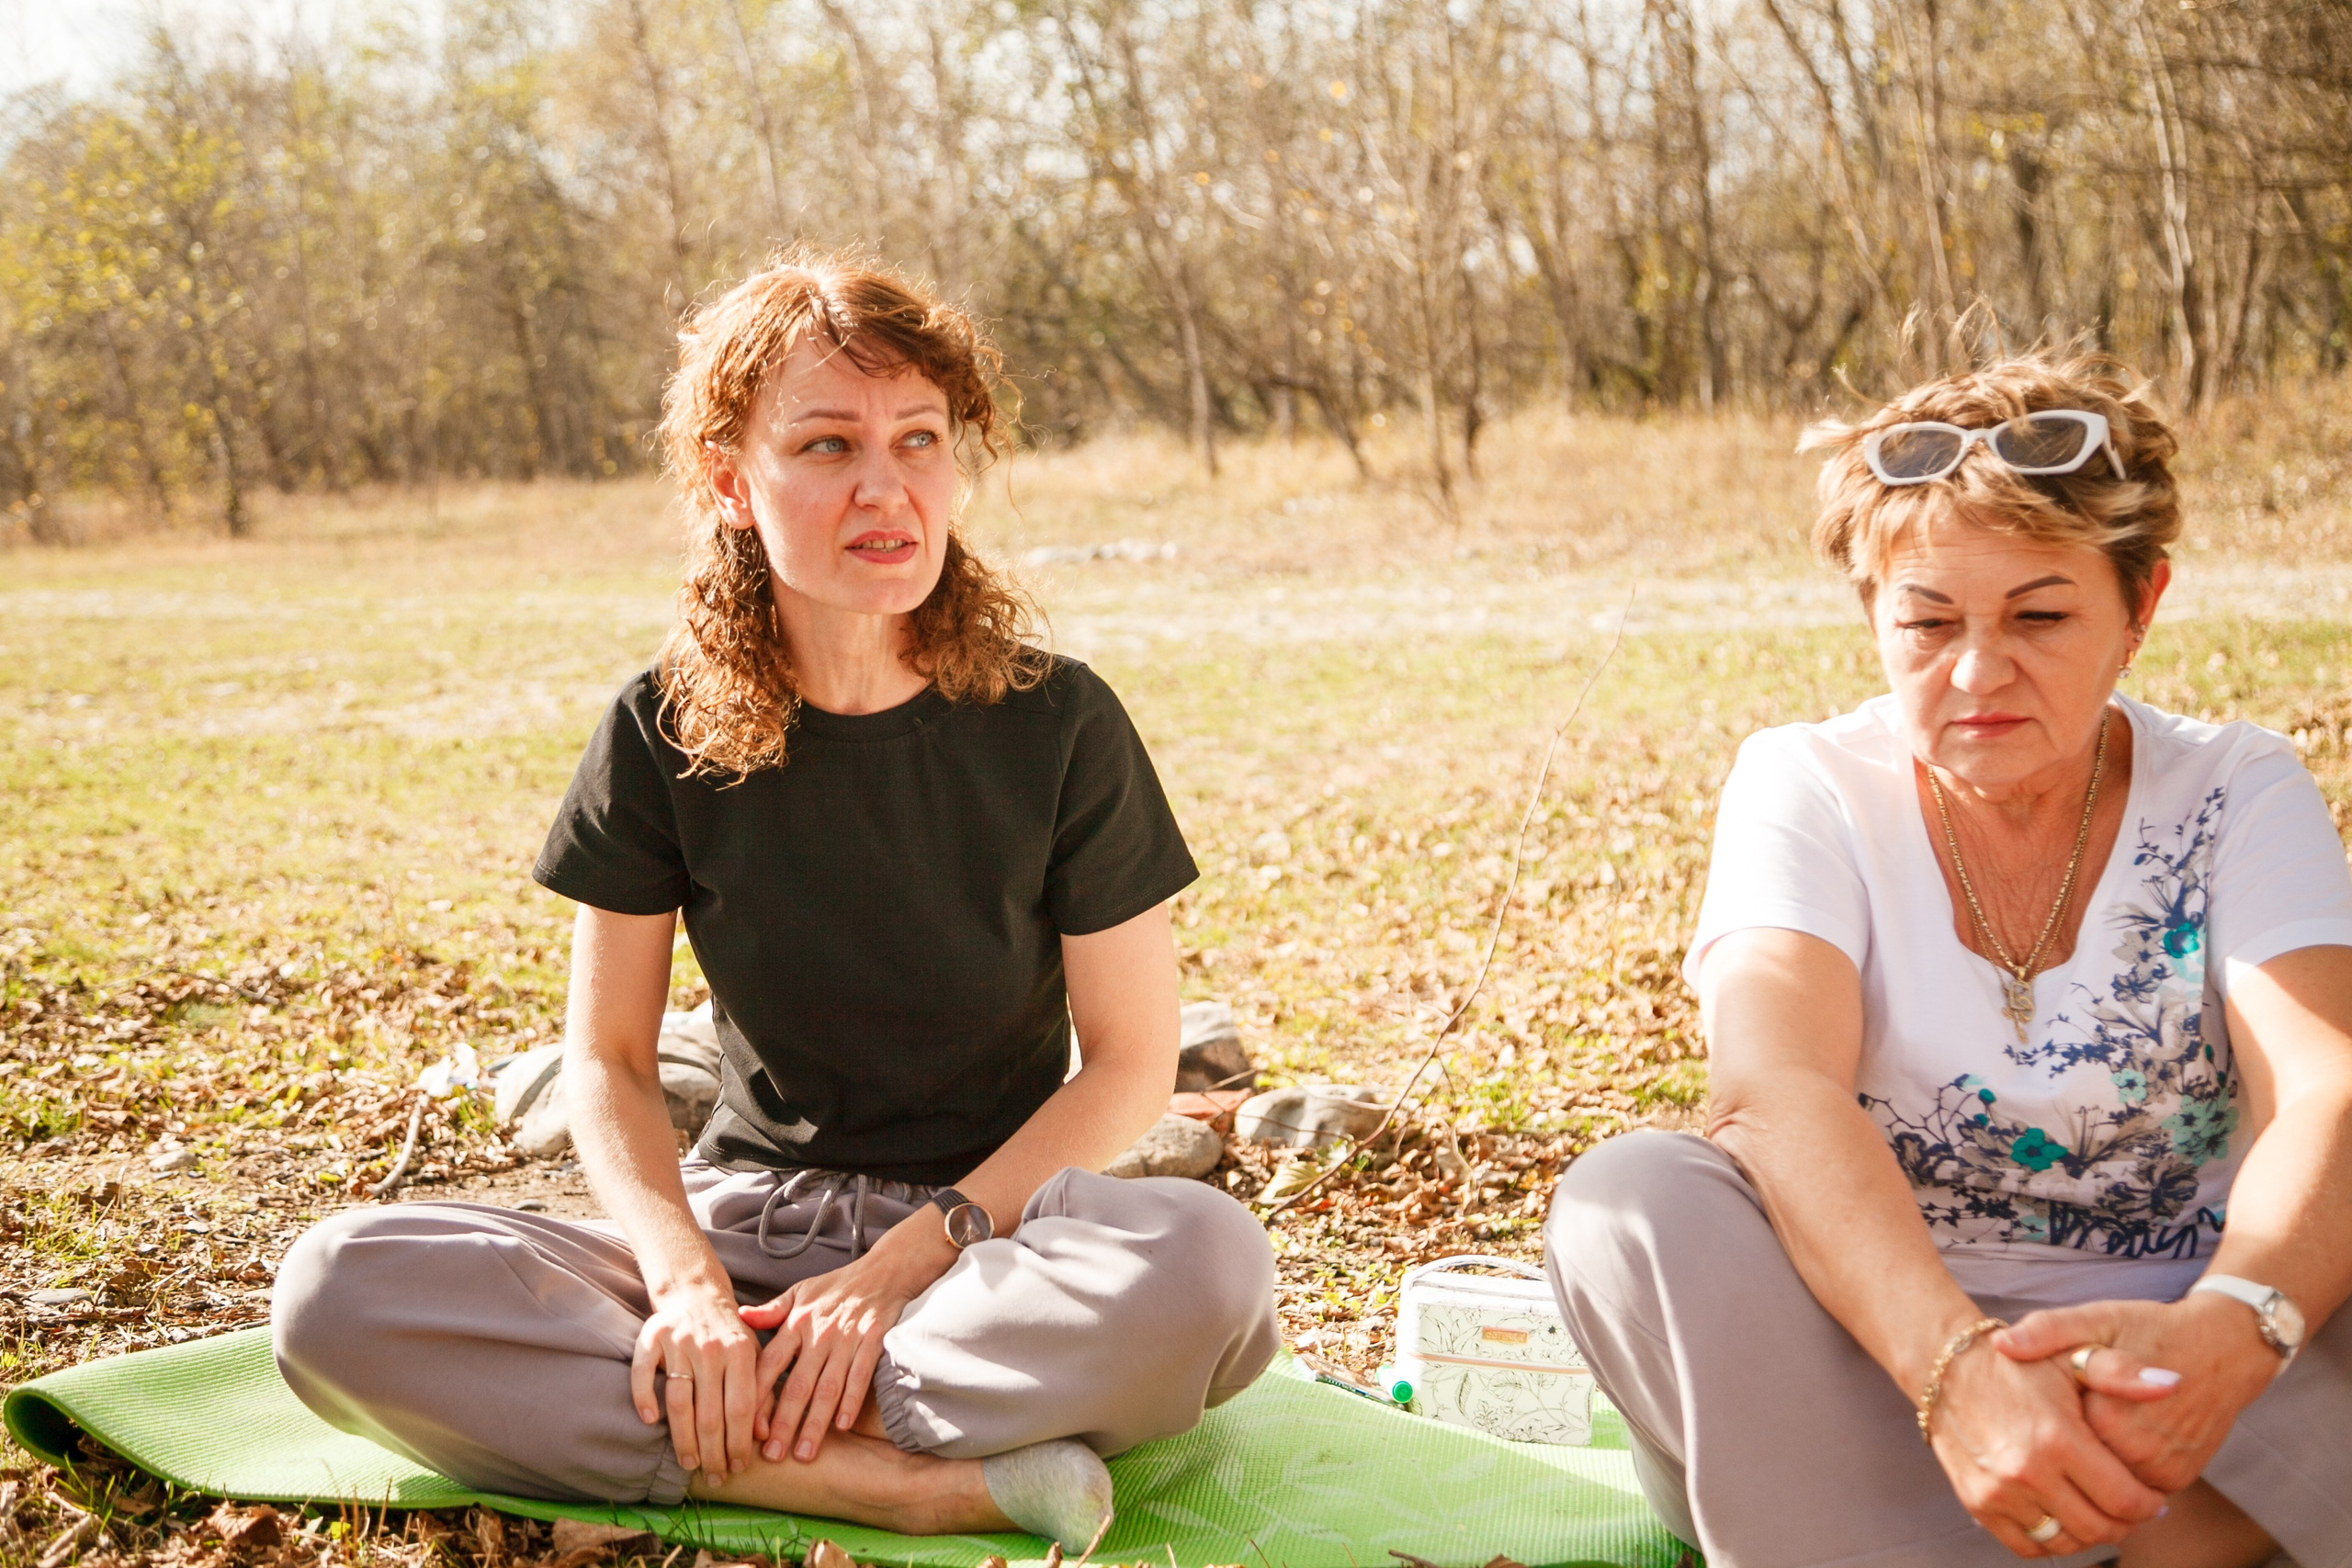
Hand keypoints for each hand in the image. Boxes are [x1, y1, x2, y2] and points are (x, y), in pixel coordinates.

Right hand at [630, 1278, 764, 1485]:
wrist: (697, 1294)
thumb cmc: (730, 1334)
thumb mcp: (755, 1355)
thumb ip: (763, 1393)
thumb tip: (761, 1436)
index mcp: (741, 1351)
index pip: (741, 1407)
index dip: (739, 1442)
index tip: (737, 1468)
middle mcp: (710, 1347)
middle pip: (710, 1413)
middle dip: (713, 1452)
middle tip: (714, 1478)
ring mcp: (679, 1342)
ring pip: (679, 1402)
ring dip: (683, 1439)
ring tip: (689, 1464)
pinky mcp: (650, 1337)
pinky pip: (643, 1373)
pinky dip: (644, 1398)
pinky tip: (651, 1422)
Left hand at [741, 1211, 957, 1462]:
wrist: (882, 1271)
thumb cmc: (835, 1287)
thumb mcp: (798, 1293)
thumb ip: (770, 1311)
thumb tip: (738, 1316)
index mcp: (795, 1323)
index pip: (770, 1365)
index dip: (758, 1397)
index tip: (748, 1428)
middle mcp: (818, 1333)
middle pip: (797, 1384)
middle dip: (784, 1423)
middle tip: (773, 1456)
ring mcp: (846, 1338)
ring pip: (827, 1387)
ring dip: (815, 1422)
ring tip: (804, 1453)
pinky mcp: (873, 1340)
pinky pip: (860, 1376)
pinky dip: (851, 1401)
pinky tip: (843, 1426)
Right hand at [1924, 1322, 2173, 1556]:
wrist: (1946, 1368)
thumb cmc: (2017, 1365)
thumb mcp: (2070, 1357)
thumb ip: (2124, 1372)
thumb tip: (2174, 1382)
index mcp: (2057, 1438)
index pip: (2124, 1499)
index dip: (2149, 1505)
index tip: (2154, 1498)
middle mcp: (2026, 1472)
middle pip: (2098, 1528)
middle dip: (2125, 1524)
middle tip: (2131, 1508)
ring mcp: (1999, 1492)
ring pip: (2065, 1542)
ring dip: (2090, 1534)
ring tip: (2097, 1511)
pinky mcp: (1978, 1503)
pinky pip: (2027, 1545)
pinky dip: (2051, 1539)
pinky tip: (2061, 1515)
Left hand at [1995, 1295, 2279, 1494]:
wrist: (2224, 1350)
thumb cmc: (2151, 1329)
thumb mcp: (2096, 1319)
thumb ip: (2048, 1331)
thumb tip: (2001, 1344)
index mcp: (2106, 1415)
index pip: (2051, 1437)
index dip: (2041, 1416)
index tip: (2047, 1394)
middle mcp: (2137, 1453)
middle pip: (2076, 1461)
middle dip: (2067, 1440)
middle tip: (2070, 1406)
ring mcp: (2160, 1471)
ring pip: (2104, 1478)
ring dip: (2093, 1457)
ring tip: (2096, 1418)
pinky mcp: (2178, 1479)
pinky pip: (2132, 1484)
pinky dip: (2120, 1466)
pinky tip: (2118, 1435)